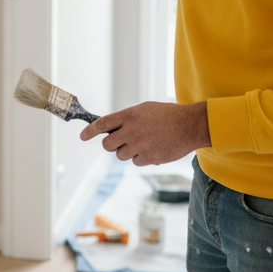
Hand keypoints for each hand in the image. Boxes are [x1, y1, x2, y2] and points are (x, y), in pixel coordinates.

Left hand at [81, 100, 210, 166]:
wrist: (190, 125)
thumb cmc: (167, 115)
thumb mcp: (144, 110)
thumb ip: (126, 119)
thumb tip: (110, 129)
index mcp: (129, 116)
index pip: (102, 124)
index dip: (90, 131)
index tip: (82, 136)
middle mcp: (131, 131)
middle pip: (107, 145)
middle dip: (111, 145)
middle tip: (119, 142)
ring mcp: (140, 145)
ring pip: (121, 155)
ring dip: (128, 151)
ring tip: (144, 142)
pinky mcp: (149, 158)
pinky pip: (136, 161)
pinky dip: (142, 157)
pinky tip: (153, 148)